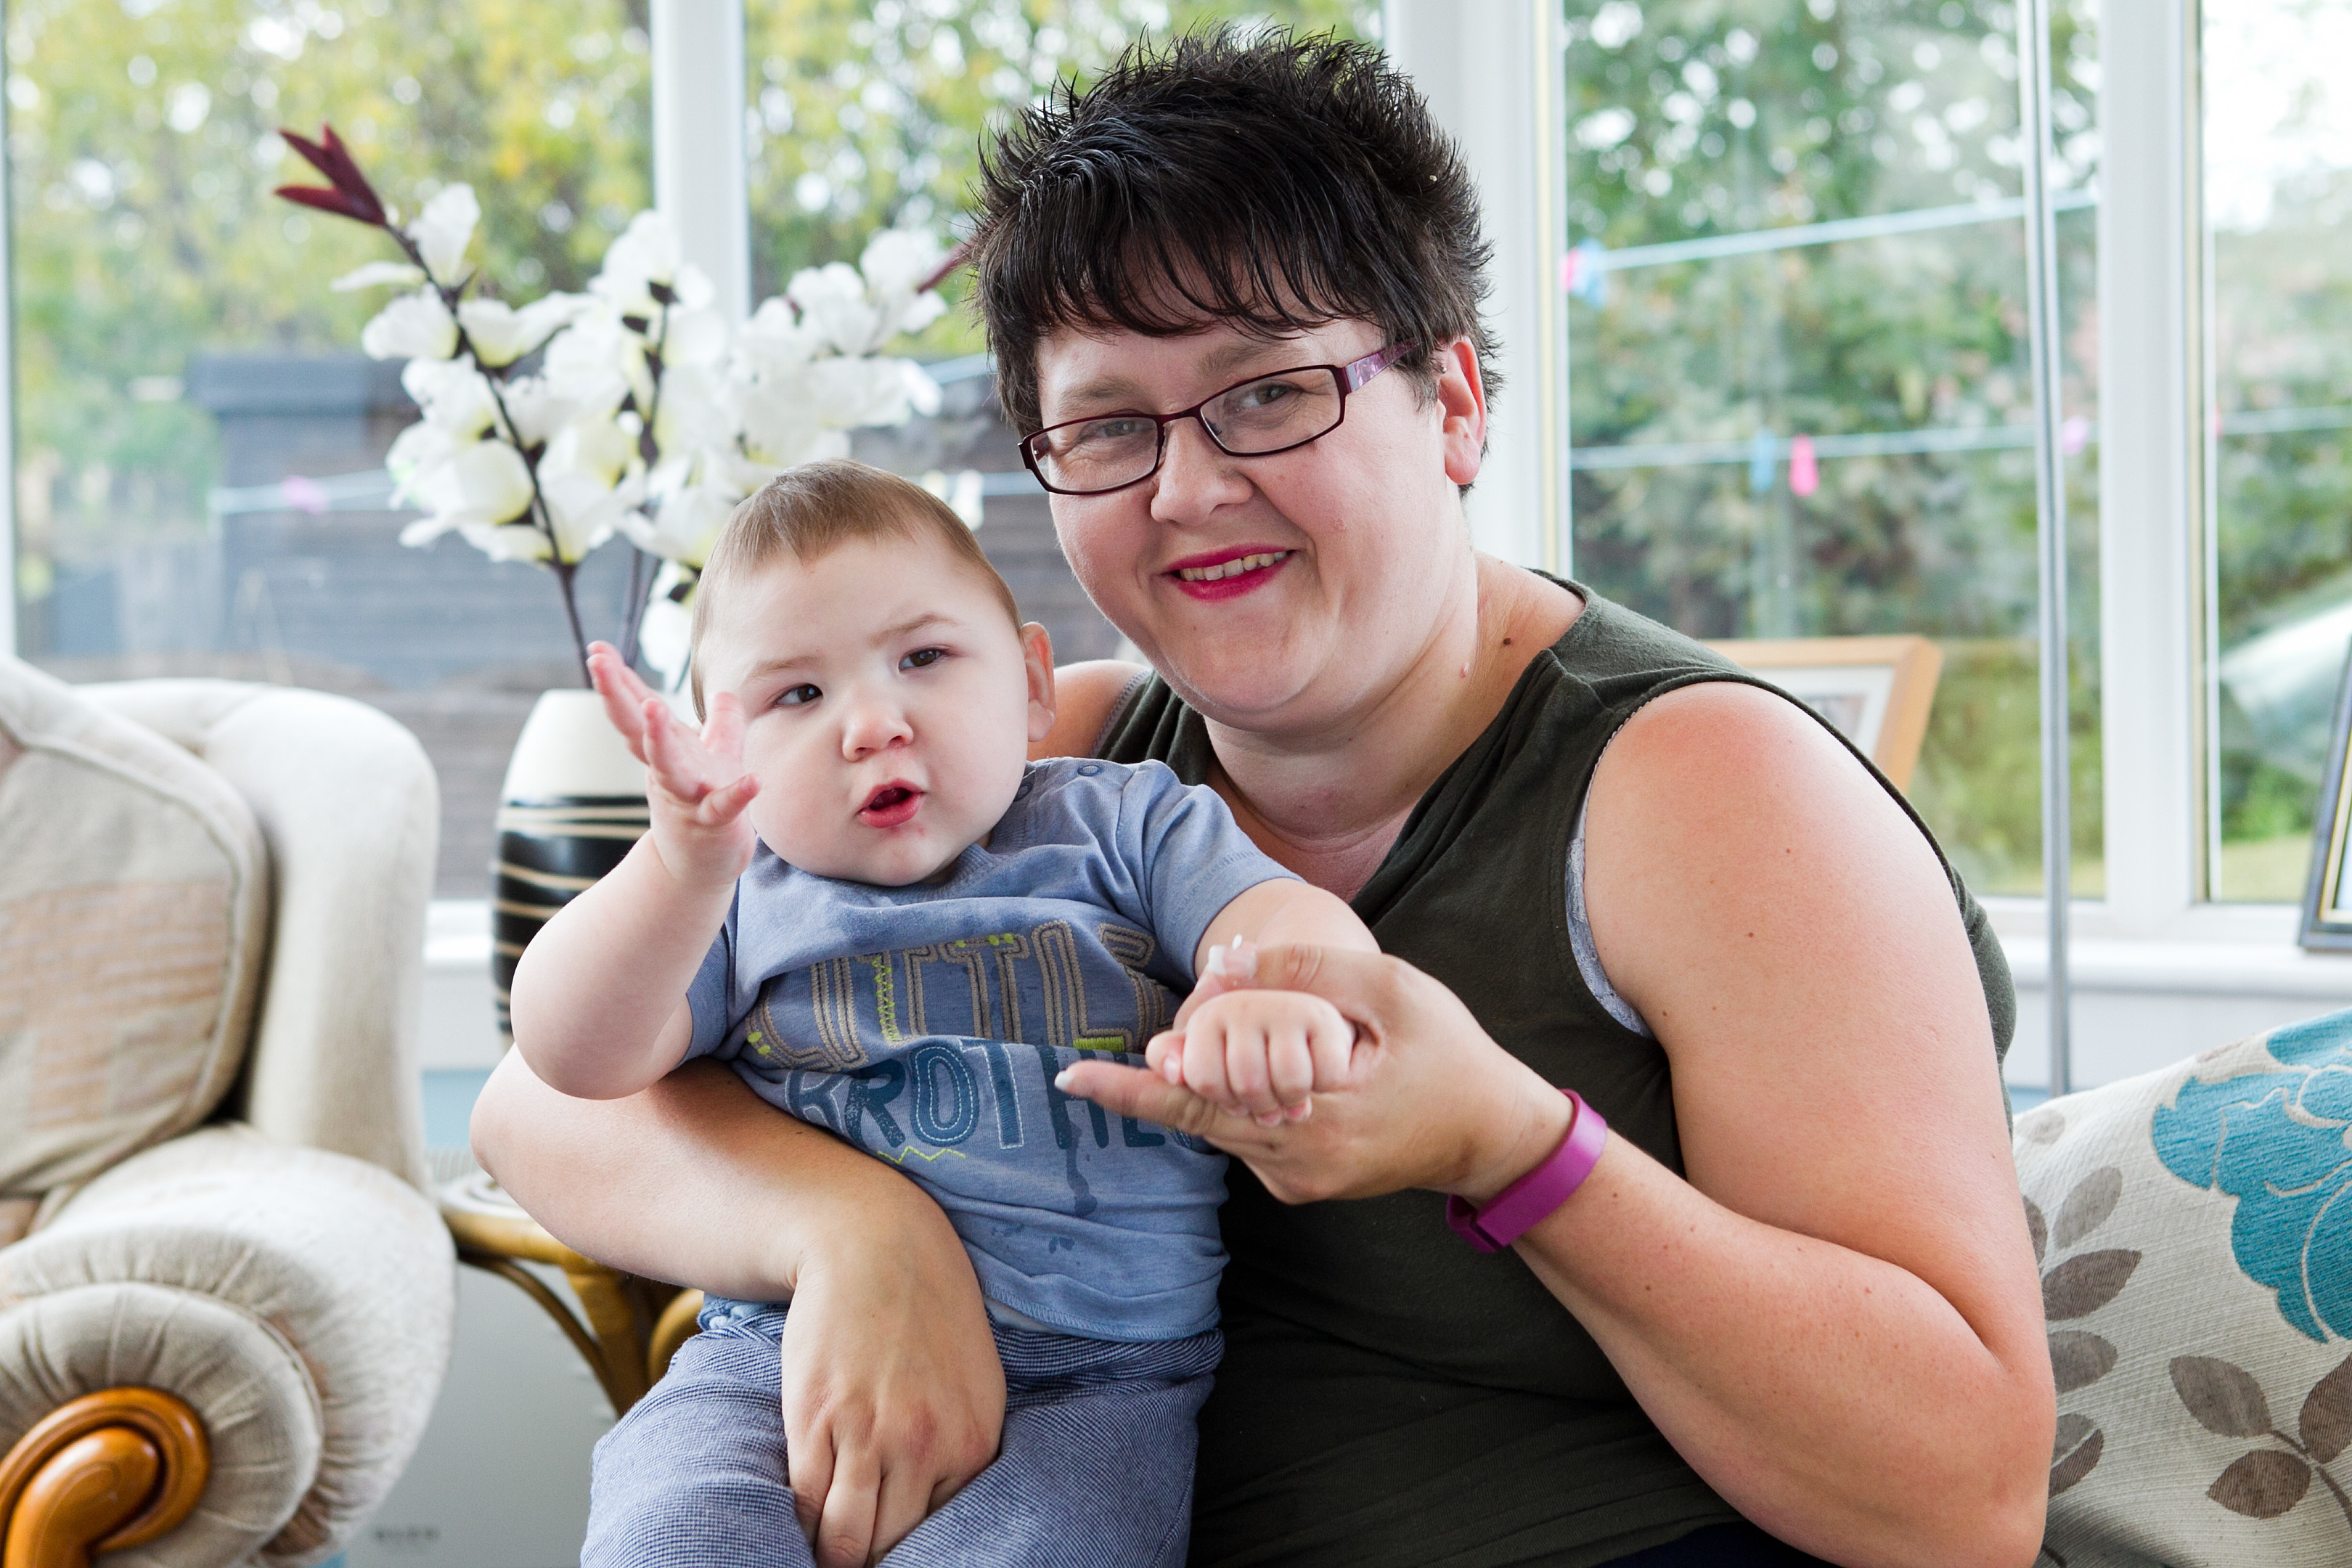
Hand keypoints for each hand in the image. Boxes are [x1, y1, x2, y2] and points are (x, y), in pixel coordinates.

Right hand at [587, 642, 758, 890]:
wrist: (702, 868)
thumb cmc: (706, 807)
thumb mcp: (716, 759)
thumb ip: (721, 725)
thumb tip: (723, 692)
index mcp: (666, 751)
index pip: (637, 710)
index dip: (618, 680)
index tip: (595, 648)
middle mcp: (669, 772)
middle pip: (636, 731)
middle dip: (616, 696)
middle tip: (597, 663)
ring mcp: (688, 798)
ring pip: (668, 767)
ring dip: (659, 738)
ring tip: (653, 706)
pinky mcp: (714, 824)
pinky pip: (724, 808)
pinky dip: (738, 795)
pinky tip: (753, 781)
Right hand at [775, 1204, 1006, 1566]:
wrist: (873, 1245)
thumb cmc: (925, 1312)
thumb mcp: (973, 1383)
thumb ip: (959, 1450)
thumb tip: (935, 1515)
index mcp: (973, 1443)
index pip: (938, 1534)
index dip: (908, 1547)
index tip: (888, 1546)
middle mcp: (927, 1446)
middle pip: (892, 1546)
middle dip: (870, 1557)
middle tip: (854, 1553)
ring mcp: (871, 1435)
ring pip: (845, 1540)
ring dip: (832, 1552)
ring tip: (823, 1548)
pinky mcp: (818, 1420)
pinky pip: (807, 1503)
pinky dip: (802, 1523)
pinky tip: (802, 1519)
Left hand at [1064, 944, 1572, 1205]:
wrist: (1491, 1133)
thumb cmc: (1448, 1052)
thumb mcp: (1391, 990)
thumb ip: (1307, 974)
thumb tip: (1223, 965)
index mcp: (1314, 1115)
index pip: (1199, 1100)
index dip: (1133, 1086)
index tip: (1071, 1074)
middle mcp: (1295, 1160)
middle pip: (1196, 1115)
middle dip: (1162, 1073)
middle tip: (1114, 1049)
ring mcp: (1296, 1180)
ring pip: (1219, 1124)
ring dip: (1204, 1082)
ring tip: (1209, 1041)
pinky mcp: (1301, 1185)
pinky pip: (1246, 1136)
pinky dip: (1236, 1099)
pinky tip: (1262, 1069)